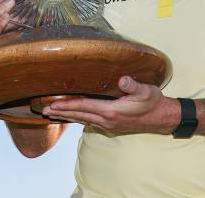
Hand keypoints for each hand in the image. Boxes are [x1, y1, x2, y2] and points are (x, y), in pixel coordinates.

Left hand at [42, 76, 179, 134]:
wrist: (160, 118)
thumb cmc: (152, 102)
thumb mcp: (145, 91)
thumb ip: (133, 85)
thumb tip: (122, 79)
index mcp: (111, 111)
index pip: (84, 107)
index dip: (67, 105)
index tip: (53, 104)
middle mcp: (107, 121)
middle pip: (79, 115)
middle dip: (61, 112)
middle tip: (44, 110)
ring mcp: (108, 125)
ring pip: (82, 120)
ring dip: (67, 116)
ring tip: (52, 114)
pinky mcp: (110, 126)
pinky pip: (89, 122)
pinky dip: (78, 118)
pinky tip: (72, 116)